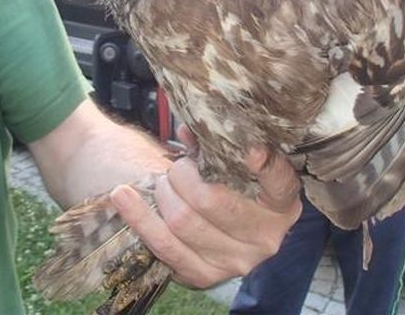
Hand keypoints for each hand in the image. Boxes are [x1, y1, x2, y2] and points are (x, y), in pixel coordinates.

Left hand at [110, 127, 300, 287]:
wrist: (233, 237)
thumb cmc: (235, 190)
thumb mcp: (238, 168)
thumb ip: (218, 147)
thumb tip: (187, 129)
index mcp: (282, 204)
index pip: (280, 182)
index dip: (265, 165)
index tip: (249, 149)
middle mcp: (265, 237)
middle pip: (212, 200)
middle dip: (183, 176)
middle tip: (177, 168)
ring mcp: (236, 261)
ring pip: (183, 222)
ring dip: (163, 194)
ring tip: (162, 183)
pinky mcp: (206, 276)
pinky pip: (164, 247)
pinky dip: (140, 219)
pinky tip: (123, 196)